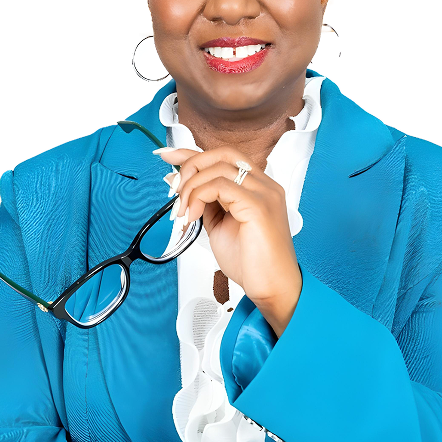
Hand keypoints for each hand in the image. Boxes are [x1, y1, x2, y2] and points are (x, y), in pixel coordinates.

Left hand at [156, 146, 301, 328]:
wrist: (272, 289)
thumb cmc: (253, 263)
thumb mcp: (220, 225)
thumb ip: (207, 204)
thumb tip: (184, 187)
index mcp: (258, 188)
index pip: (225, 157)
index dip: (193, 152)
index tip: (169, 156)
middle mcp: (265, 186)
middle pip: (222, 154)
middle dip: (191, 166)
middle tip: (174, 188)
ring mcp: (264, 194)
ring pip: (219, 168)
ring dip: (191, 187)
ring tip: (184, 212)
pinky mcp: (258, 206)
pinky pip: (220, 186)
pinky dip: (199, 197)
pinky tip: (193, 216)